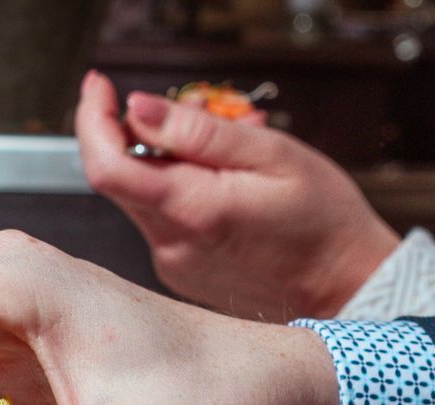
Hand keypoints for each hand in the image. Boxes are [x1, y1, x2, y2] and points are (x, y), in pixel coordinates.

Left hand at [76, 70, 398, 321]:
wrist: (341, 287)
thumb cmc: (320, 221)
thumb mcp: (270, 154)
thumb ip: (199, 132)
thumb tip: (139, 110)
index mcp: (191, 210)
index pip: (107, 166)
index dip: (93, 121)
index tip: (99, 87)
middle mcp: (170, 244)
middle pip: (119, 177)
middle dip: (141, 130)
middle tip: (195, 108)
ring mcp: (170, 262)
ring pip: (142, 194)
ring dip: (168, 157)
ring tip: (228, 142)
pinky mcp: (177, 271)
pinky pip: (161, 217)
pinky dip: (181, 187)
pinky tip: (224, 179)